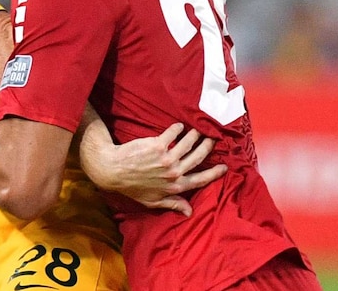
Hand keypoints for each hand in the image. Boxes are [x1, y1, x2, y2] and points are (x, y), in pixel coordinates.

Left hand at [80, 123, 226, 216]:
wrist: (113, 170)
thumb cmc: (132, 187)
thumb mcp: (153, 201)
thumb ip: (173, 204)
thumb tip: (190, 212)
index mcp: (175, 186)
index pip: (200, 179)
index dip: (214, 173)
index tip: (224, 167)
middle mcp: (174, 172)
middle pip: (198, 157)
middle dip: (208, 147)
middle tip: (213, 139)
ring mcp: (167, 158)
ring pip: (188, 143)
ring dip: (195, 135)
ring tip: (198, 130)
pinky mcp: (157, 145)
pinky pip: (173, 133)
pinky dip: (178, 128)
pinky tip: (179, 126)